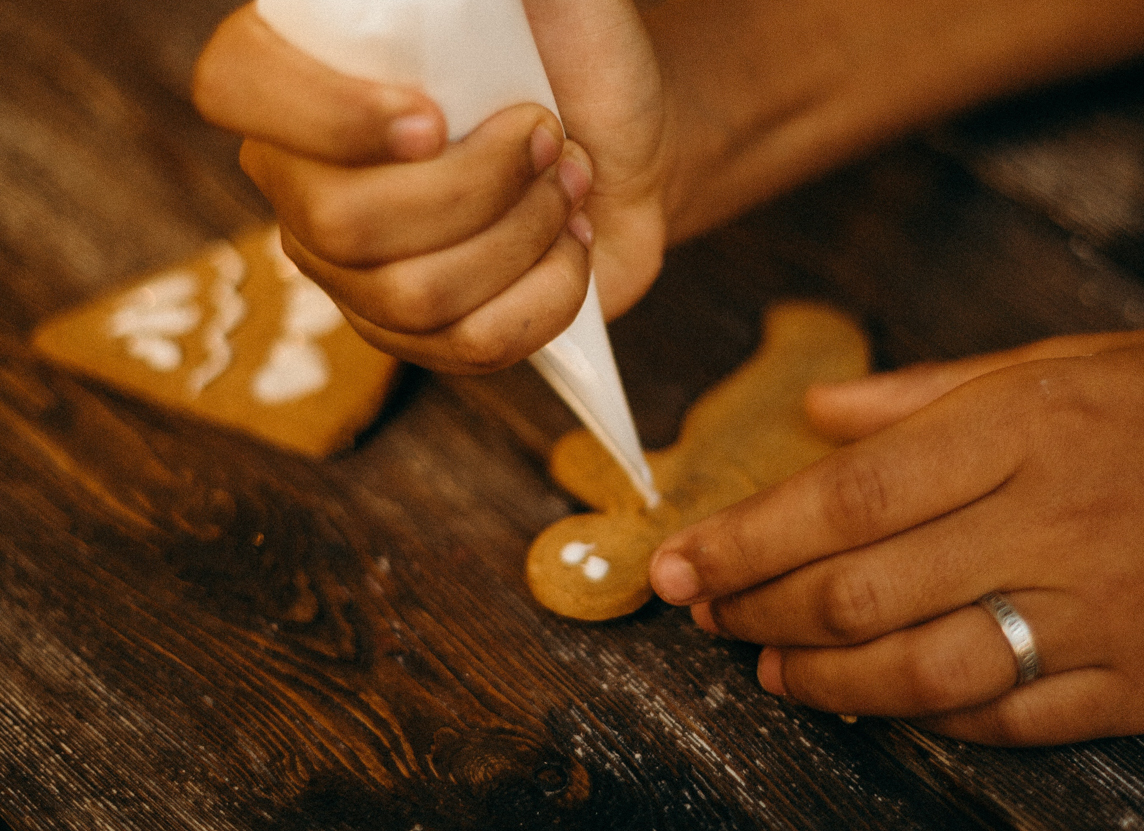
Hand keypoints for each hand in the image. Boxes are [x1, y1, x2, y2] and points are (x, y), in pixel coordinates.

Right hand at [192, 1, 669, 372]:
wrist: (632, 149)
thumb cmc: (577, 59)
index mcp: (301, 73)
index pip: (236, 88)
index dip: (328, 118)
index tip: (436, 118)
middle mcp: (304, 181)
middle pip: (343, 224)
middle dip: (478, 185)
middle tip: (549, 139)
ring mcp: (354, 272)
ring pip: (413, 296)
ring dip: (523, 235)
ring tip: (568, 185)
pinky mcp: (418, 336)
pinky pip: (470, 345)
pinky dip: (548, 293)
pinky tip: (570, 246)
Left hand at [649, 325, 1143, 744]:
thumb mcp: (1053, 363)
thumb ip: (923, 393)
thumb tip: (815, 413)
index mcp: (1018, 432)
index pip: (845, 498)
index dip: (745, 540)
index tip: (678, 563)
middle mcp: (1050, 523)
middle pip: (863, 589)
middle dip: (759, 610)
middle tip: (706, 612)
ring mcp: (1098, 612)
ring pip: (924, 670)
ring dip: (824, 680)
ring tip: (770, 668)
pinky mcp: (1139, 680)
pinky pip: (1008, 719)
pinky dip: (925, 716)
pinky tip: (875, 698)